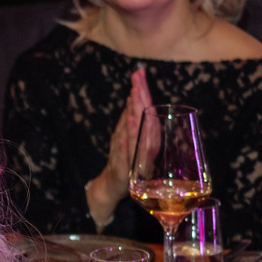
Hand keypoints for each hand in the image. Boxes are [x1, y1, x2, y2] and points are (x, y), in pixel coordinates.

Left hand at [91, 67, 152, 225]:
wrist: (114, 187)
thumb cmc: (126, 159)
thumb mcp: (128, 135)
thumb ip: (132, 116)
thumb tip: (134, 92)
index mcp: (147, 136)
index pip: (146, 110)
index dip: (143, 92)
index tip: (139, 73)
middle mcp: (146, 146)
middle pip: (146, 119)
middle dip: (141, 100)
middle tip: (137, 82)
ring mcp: (137, 159)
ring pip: (139, 136)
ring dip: (136, 118)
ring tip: (133, 101)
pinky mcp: (126, 172)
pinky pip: (127, 156)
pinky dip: (126, 144)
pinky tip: (125, 132)